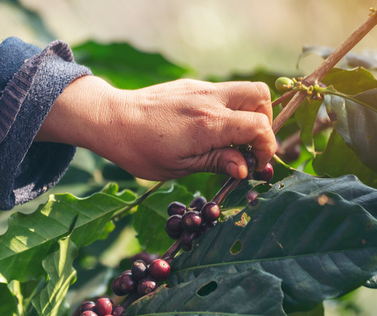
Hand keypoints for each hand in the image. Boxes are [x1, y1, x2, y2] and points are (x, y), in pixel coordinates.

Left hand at [36, 76, 276, 179]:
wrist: (110, 120)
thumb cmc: (139, 150)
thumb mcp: (178, 167)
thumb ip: (216, 163)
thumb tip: (244, 169)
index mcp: (209, 125)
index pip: (259, 127)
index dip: (266, 147)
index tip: (255, 164)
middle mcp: (209, 101)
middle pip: (260, 96)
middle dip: (263, 120)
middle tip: (247, 144)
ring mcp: (200, 89)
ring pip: (242, 89)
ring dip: (246, 111)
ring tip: (229, 137)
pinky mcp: (189, 85)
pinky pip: (220, 91)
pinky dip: (226, 107)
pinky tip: (207, 128)